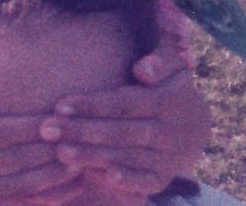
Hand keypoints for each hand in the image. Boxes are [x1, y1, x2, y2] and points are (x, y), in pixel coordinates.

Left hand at [39, 35, 209, 196]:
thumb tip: (143, 69)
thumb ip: (159, 63)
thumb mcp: (173, 69)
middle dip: (82, 131)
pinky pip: (145, 182)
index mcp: (166, 100)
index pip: (124, 103)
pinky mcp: (163, 177)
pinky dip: (126, 182)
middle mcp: (166, 130)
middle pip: (120, 131)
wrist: (198, 126)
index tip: (60, 105)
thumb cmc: (171, 88)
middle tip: (47, 129)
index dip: (92, 105)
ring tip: (60, 151)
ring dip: (93, 156)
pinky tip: (102, 177)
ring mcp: (167, 157)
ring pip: (126, 157)